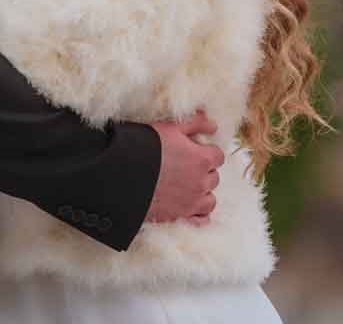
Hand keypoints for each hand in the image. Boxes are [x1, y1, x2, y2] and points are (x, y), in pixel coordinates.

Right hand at [142, 110, 223, 225]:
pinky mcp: (181, 216)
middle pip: (213, 177)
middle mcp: (201, 182)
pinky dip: (199, 214)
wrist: (124, 174)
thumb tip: (213, 126)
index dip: (206, 152)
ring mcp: (192, 202)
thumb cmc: (147, 147)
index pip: (218, 156)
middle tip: (185, 167)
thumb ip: (196, 123)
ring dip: (202, 192)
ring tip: (187, 186)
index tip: (194, 152)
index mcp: (202, 159)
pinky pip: (202, 219)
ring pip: (210, 199)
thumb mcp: (171, 127)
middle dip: (203, 172)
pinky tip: (191, 206)